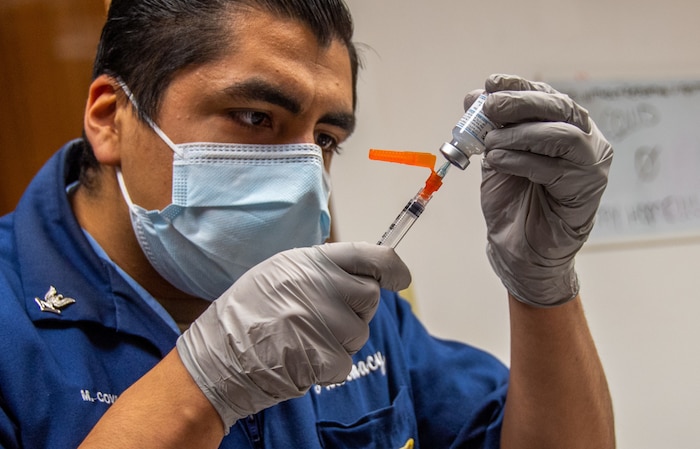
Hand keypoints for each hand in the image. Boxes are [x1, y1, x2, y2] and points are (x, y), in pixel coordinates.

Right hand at [175, 242, 410, 429]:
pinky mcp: (321, 356)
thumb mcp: (279, 273)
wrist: (216, 356)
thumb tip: (364, 275)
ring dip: (341, 342)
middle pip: (369, 298)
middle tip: (326, 320)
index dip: (392, 268)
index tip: (401, 278)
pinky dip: (328, 367)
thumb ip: (321, 270)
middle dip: (357, 311)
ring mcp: (321, 321)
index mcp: (309, 262)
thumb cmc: (247, 314)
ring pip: (360, 333)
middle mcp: (319, 286)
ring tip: (304, 340)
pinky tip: (300, 359)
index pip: (369, 255)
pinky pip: (345, 363)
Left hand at [473, 74, 612, 306]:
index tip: (491, 83)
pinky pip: (555, 167)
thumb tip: (474, 97)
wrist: (520, 249)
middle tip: (490, 108)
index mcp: (563, 127)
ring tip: (490, 144)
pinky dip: (521, 161)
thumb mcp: (497, 157)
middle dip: (521, 103)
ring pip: (562, 134)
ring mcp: (591, 164)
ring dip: (520, 135)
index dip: (519, 86)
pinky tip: (497, 163)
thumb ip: (492, 129)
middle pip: (560, 107)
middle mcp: (585, 140)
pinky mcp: (587, 189)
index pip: (546, 95)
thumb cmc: (513, 202)